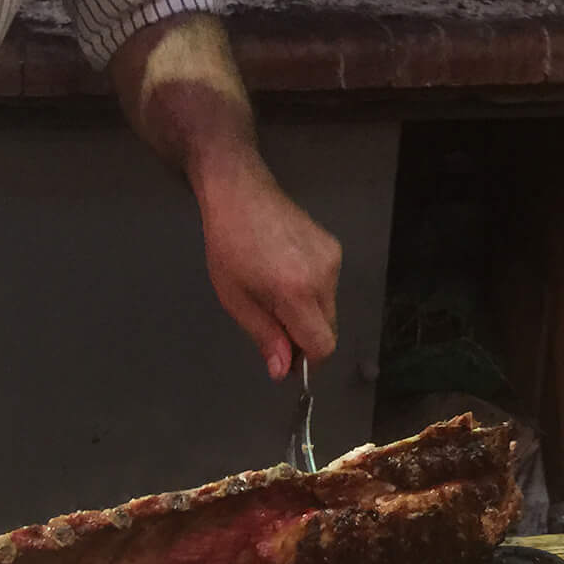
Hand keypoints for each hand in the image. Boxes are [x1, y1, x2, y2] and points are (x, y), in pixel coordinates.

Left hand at [197, 154, 341, 381]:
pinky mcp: (334, 248)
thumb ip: (265, 337)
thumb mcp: (236, 299)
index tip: (288, 364)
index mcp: (297, 291)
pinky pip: (329, 287)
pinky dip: (312, 293)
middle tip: (274, 328)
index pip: (322, 345)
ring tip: (274, 293)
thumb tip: (283, 371)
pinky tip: (286, 275)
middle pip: (328, 330)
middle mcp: (324, 276)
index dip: (307, 363)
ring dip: (307, 315)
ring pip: (329, 309)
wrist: (240, 192)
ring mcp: (333, 259)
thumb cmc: (228, 246)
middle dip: (305, 339)